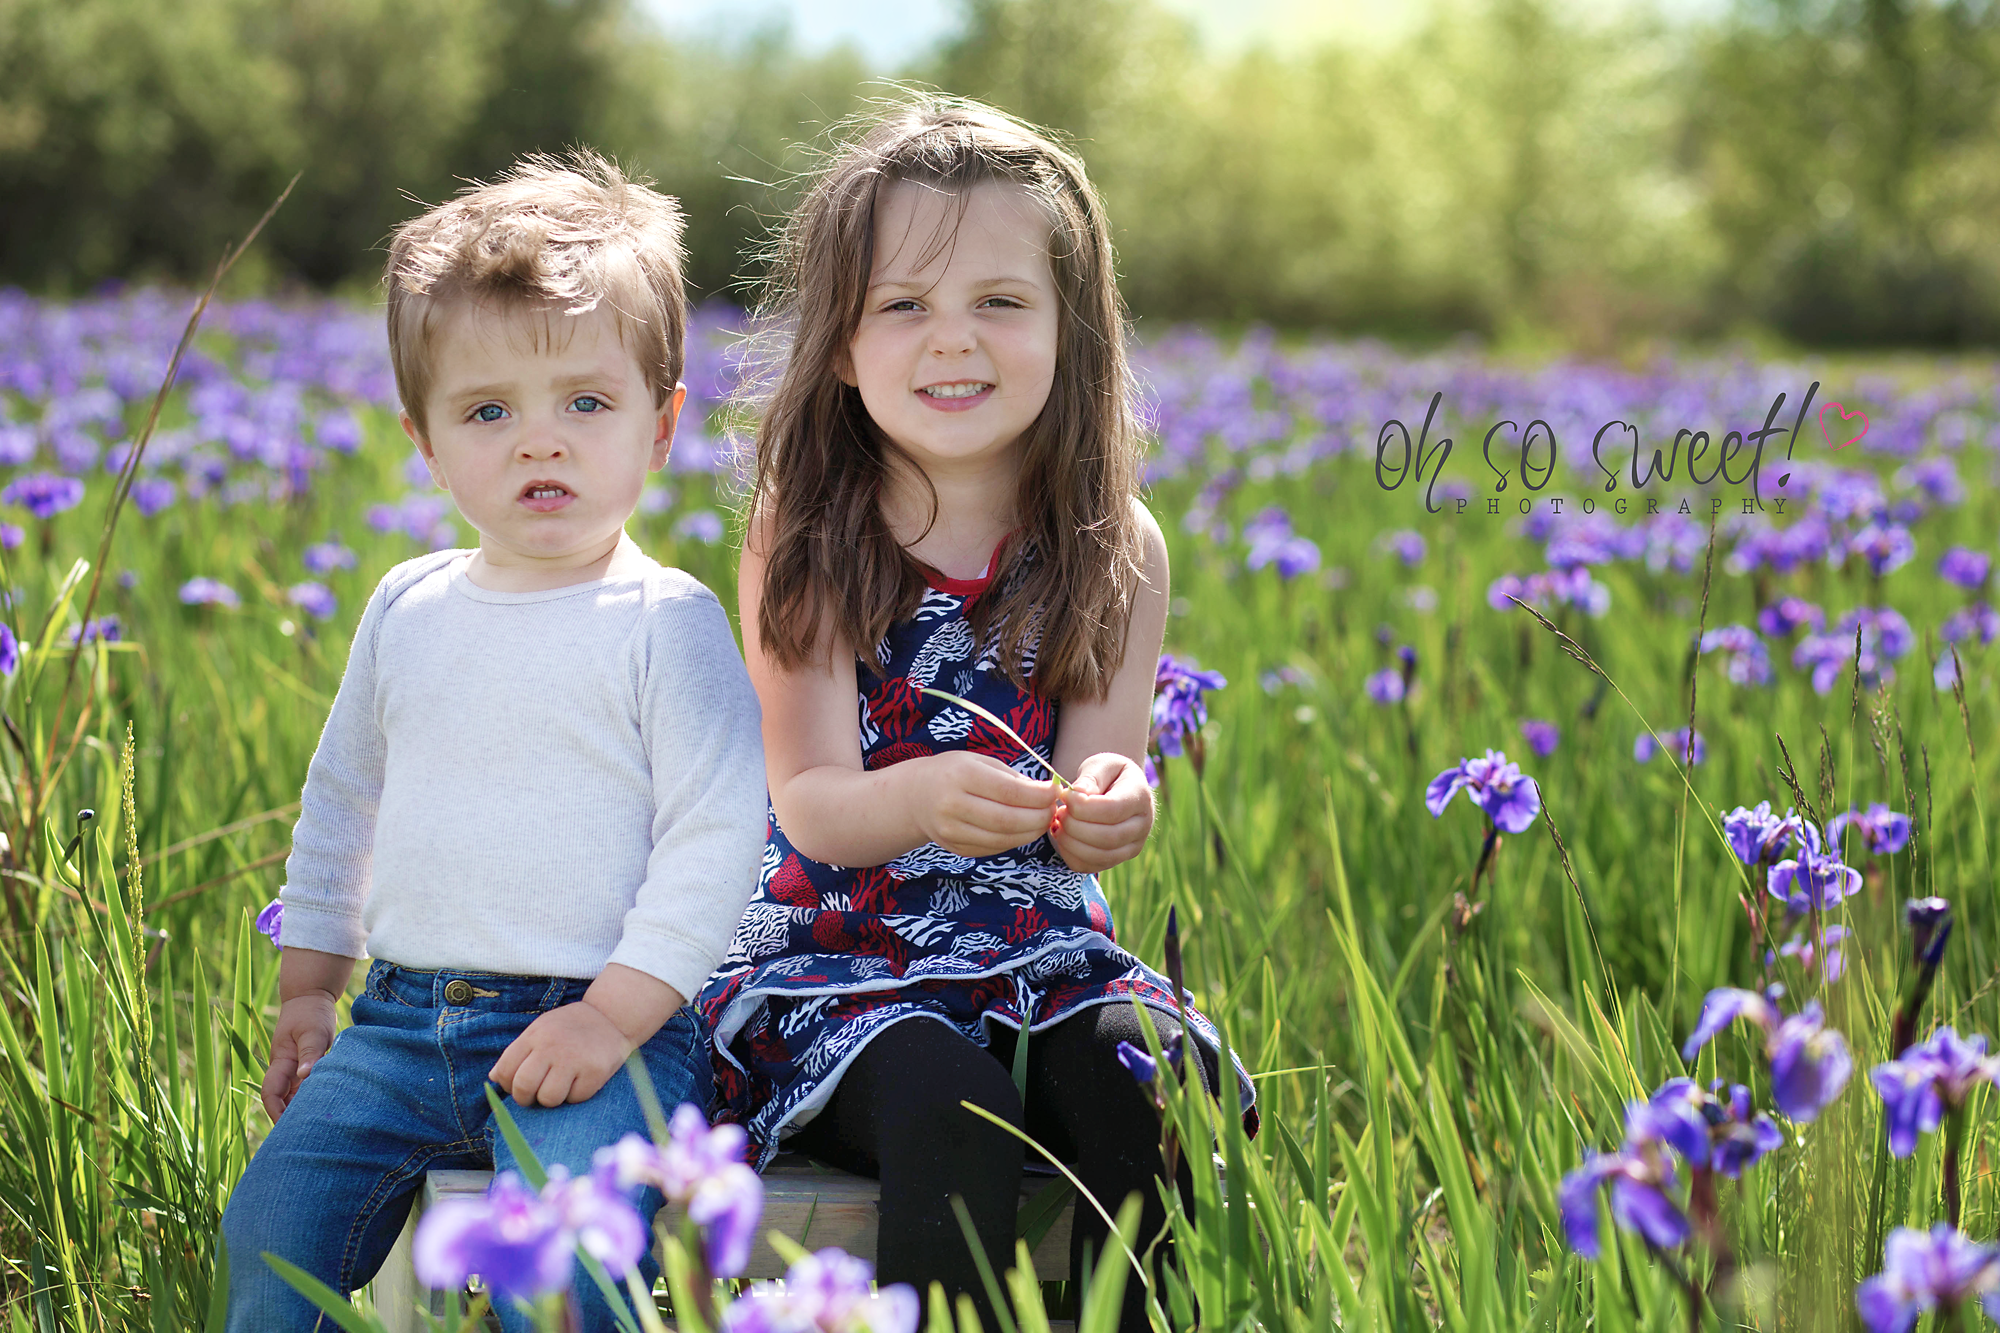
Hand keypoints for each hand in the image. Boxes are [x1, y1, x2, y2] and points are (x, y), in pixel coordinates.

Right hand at [262, 992, 338, 1120]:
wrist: (311, 997)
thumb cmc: (311, 1012)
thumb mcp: (313, 1031)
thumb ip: (311, 1053)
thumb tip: (305, 1076)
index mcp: (281, 1062)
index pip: (271, 1093)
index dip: (276, 1112)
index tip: (286, 1129)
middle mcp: (285, 1068)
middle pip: (280, 1100)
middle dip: (287, 1118)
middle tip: (303, 1137)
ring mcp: (294, 1068)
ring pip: (293, 1095)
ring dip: (299, 1109)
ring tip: (314, 1127)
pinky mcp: (305, 1065)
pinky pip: (304, 1087)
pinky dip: (309, 1097)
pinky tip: (322, 1107)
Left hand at [490, 1001, 634, 1107]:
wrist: (611, 1016)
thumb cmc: (568, 1028)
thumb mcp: (539, 1031)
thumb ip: (516, 1053)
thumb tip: (493, 1079)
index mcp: (534, 1036)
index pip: (505, 1071)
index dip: (508, 1086)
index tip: (519, 1086)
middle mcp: (551, 1046)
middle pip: (523, 1088)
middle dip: (525, 1099)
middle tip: (536, 1095)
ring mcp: (574, 1059)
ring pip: (549, 1098)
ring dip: (552, 1099)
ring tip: (561, 1086)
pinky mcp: (595, 1071)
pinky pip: (575, 1098)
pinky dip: (576, 1095)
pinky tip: (581, 1080)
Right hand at [907, 751, 1060, 857]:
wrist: (916, 796)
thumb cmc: (956, 773)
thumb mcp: (980, 762)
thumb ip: (1013, 778)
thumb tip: (1047, 794)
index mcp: (962, 776)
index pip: (1009, 792)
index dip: (1038, 796)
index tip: (1055, 792)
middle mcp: (953, 805)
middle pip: (1008, 820)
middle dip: (1039, 817)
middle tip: (1053, 811)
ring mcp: (951, 831)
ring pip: (1003, 839)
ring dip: (1030, 832)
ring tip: (1042, 821)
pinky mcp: (955, 848)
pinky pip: (993, 848)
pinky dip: (1015, 841)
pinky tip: (1024, 830)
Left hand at [1052, 752, 1154, 872]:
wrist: (1115, 790)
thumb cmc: (1107, 775)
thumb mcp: (1101, 765)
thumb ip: (1091, 777)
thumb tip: (1078, 793)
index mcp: (1141, 797)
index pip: (1113, 810)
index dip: (1084, 807)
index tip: (1064, 796)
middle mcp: (1142, 826)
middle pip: (1108, 837)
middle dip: (1075, 827)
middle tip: (1058, 812)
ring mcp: (1131, 847)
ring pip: (1100, 856)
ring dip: (1071, 842)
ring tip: (1058, 824)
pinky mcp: (1116, 860)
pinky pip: (1090, 866)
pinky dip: (1070, 855)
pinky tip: (1062, 836)